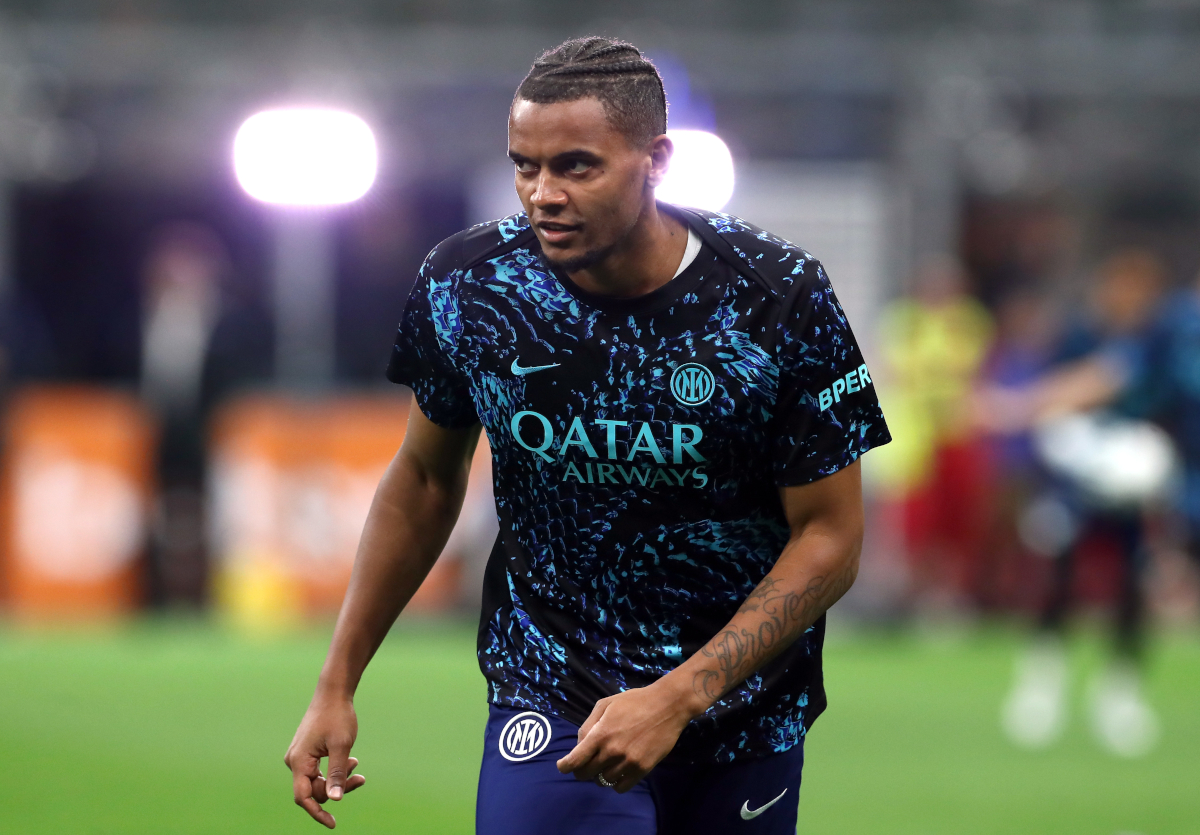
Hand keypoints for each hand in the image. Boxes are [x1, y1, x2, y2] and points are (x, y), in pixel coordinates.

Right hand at [285, 695, 365, 828]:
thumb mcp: (342, 746)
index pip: (304, 797)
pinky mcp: (307, 753)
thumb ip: (337, 774)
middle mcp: (295, 761)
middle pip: (315, 790)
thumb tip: (334, 800)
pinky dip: (336, 769)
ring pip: (319, 781)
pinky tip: (352, 762)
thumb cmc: (337, 717)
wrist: (333, 693)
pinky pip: (320, 771)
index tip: (333, 824)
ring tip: (357, 766)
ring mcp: (300, 757)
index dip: (317, 813)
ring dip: (339, 778)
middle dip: (337, 788)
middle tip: (360, 778)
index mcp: (299, 761)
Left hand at [555, 683, 694, 792]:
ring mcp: (628, 762)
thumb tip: (580, 745)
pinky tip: (618, 772)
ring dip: (599, 775)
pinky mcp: (643, 769)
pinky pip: (621, 787)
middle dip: (581, 770)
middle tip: (585, 764)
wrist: (667, 705)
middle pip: (586, 774)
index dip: (564, 766)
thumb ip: (588, 725)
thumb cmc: (634, 701)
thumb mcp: (605, 704)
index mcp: (600, 734)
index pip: (575, 760)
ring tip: (605, 764)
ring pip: (603, 781)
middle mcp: (612, 751)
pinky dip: (615, 783)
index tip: (563, 766)